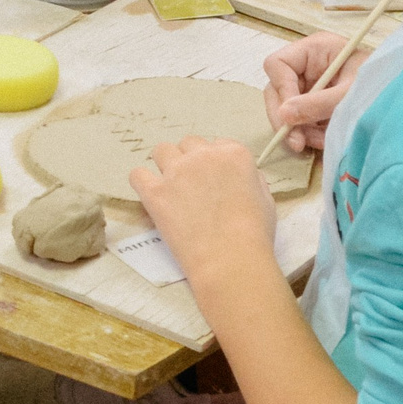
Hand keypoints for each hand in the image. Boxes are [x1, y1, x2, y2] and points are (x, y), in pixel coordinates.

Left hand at [129, 135, 278, 278]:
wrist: (230, 259)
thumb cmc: (253, 235)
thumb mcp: (265, 199)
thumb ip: (251, 179)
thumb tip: (240, 177)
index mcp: (234, 154)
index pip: (217, 144)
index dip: (215, 161)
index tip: (214, 178)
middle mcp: (204, 156)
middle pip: (188, 144)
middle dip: (190, 160)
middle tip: (193, 185)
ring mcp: (176, 172)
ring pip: (162, 150)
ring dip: (166, 164)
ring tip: (171, 187)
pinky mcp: (155, 192)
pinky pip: (137, 175)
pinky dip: (142, 182)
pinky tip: (151, 195)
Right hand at [261, 32, 362, 154]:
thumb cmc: (381, 85)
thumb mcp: (349, 94)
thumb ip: (317, 103)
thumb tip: (284, 115)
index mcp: (316, 49)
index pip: (278, 64)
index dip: (281, 90)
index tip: (290, 115)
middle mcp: (308, 65)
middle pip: (276, 89)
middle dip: (285, 117)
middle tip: (296, 142)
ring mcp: (310, 85)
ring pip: (285, 108)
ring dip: (298, 129)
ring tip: (318, 143)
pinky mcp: (314, 104)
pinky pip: (299, 119)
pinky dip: (308, 133)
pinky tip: (323, 141)